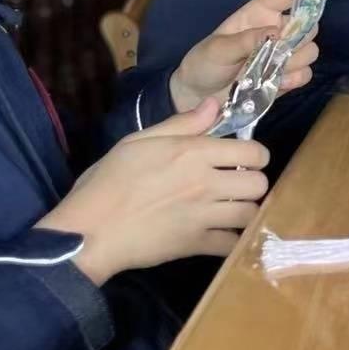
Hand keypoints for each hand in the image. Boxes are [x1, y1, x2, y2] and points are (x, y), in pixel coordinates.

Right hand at [40, 101, 270, 282]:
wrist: (89, 231)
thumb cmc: (108, 181)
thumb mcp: (138, 141)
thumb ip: (182, 124)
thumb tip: (215, 105)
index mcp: (194, 153)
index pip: (253, 152)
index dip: (254, 155)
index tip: (243, 159)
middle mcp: (206, 182)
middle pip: (259, 184)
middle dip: (253, 183)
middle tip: (237, 185)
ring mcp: (203, 215)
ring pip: (250, 213)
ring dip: (245, 211)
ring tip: (231, 208)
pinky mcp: (196, 244)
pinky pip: (232, 243)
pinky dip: (232, 240)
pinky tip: (222, 234)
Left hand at [168, 0, 319, 114]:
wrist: (199, 96)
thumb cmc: (205, 63)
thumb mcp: (218, 49)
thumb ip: (246, 40)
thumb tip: (275, 33)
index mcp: (259, 15)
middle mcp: (276, 31)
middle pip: (308, 25)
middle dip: (301, 37)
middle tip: (282, 49)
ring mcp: (283, 55)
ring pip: (310, 51)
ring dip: (296, 60)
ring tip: (272, 70)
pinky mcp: (287, 78)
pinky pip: (305, 74)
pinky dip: (295, 78)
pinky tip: (277, 83)